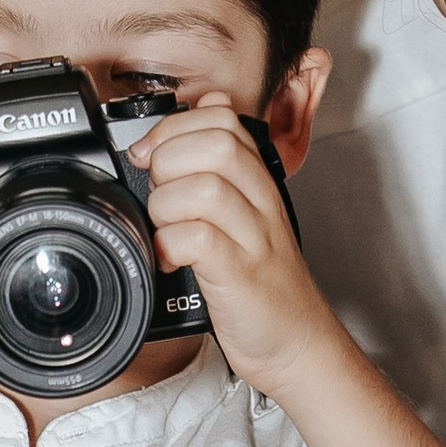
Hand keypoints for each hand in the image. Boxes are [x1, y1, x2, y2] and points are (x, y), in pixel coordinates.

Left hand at [140, 98, 334, 399]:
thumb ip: (223, 164)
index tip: (149, 155)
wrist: (296, 342)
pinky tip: (169, 259)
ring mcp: (254, 238)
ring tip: (163, 229)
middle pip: (215, 144)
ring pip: (204, 188)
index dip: (175, 127)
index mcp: (257, 180)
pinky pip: (199, 239)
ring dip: (166, 205)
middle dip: (168, 161)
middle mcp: (261, 202)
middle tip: (157, 193)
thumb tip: (205, 104)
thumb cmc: (261, 280)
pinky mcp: (241, 275)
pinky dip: (170, 245)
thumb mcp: (244, 210)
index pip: (221, 118)